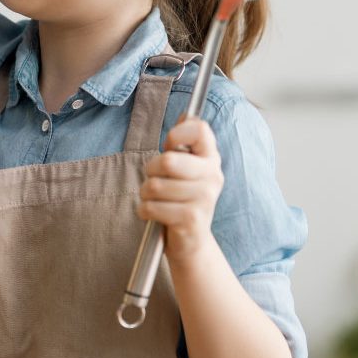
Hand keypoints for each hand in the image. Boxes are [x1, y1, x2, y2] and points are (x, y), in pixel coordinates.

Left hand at [137, 117, 224, 263]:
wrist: (191, 242)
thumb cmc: (181, 200)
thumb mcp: (186, 169)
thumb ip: (184, 143)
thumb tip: (186, 114)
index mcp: (211, 159)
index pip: (200, 129)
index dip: (178, 134)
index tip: (170, 145)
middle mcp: (213, 176)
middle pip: (168, 160)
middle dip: (151, 169)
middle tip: (155, 178)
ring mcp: (204, 199)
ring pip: (155, 185)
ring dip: (146, 194)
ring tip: (156, 200)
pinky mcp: (191, 220)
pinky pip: (151, 207)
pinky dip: (145, 211)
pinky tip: (155, 214)